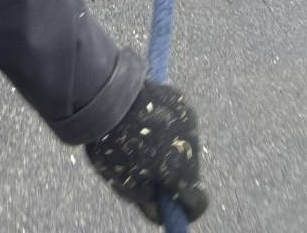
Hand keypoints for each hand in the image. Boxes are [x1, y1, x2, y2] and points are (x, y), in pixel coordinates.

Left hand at [85, 79, 207, 224]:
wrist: (108, 93)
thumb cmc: (114, 144)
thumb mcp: (127, 185)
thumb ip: (150, 203)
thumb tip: (162, 212)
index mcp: (182, 172)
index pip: (198, 203)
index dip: (186, 210)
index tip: (175, 209)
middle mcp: (192, 146)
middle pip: (190, 171)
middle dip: (174, 174)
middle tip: (148, 168)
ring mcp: (188, 119)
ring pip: (183, 144)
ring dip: (170, 147)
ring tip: (141, 138)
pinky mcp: (180, 98)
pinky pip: (177, 120)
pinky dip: (166, 124)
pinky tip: (144, 118)